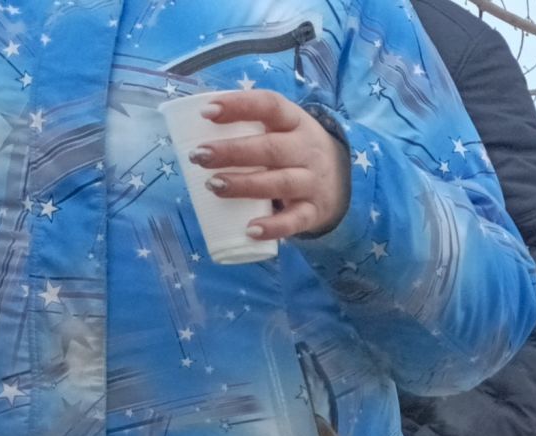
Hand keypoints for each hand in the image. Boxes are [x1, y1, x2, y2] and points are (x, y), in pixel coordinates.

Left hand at [188, 90, 349, 244]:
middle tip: (199, 156)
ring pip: (279, 183)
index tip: (207, 113)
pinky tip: (250, 230)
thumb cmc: (294, 150)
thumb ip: (250, 123)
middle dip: (231, 152)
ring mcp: (312, 182)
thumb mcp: (282, 128)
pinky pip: (295, 221)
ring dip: (244, 185)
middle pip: (269, 149)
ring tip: (213, 186)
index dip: (238, 107)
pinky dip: (274, 227)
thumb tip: (192, 123)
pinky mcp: (314, 212)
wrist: (342, 182)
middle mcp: (306, 149)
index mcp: (295, 121)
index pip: (269, 106)